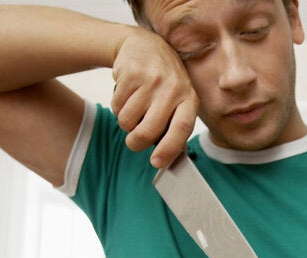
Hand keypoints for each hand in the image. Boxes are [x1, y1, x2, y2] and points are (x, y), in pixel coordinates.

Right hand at [111, 28, 198, 167]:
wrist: (144, 46)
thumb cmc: (163, 83)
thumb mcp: (178, 99)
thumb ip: (174, 125)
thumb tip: (164, 159)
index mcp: (189, 99)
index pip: (182, 128)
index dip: (169, 149)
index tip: (156, 163)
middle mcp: (173, 88)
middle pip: (149, 130)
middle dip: (136, 143)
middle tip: (133, 142)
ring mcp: (152, 80)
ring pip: (128, 121)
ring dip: (125, 122)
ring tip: (134, 108)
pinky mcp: (131, 73)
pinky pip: (117, 106)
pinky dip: (117, 106)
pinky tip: (127, 94)